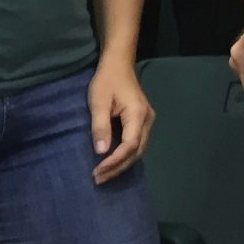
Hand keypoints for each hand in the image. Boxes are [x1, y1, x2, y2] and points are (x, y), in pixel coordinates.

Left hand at [88, 55, 156, 184]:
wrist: (118, 64)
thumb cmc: (107, 81)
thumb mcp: (98, 103)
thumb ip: (100, 127)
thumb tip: (101, 152)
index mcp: (137, 115)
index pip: (129, 145)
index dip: (114, 161)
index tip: (96, 171)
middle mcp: (147, 120)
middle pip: (137, 152)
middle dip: (118, 167)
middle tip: (98, 178)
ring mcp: (147, 120)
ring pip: (139, 150)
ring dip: (122, 164)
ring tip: (103, 174)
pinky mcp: (142, 121)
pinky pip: (137, 144)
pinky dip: (125, 156)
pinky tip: (112, 162)